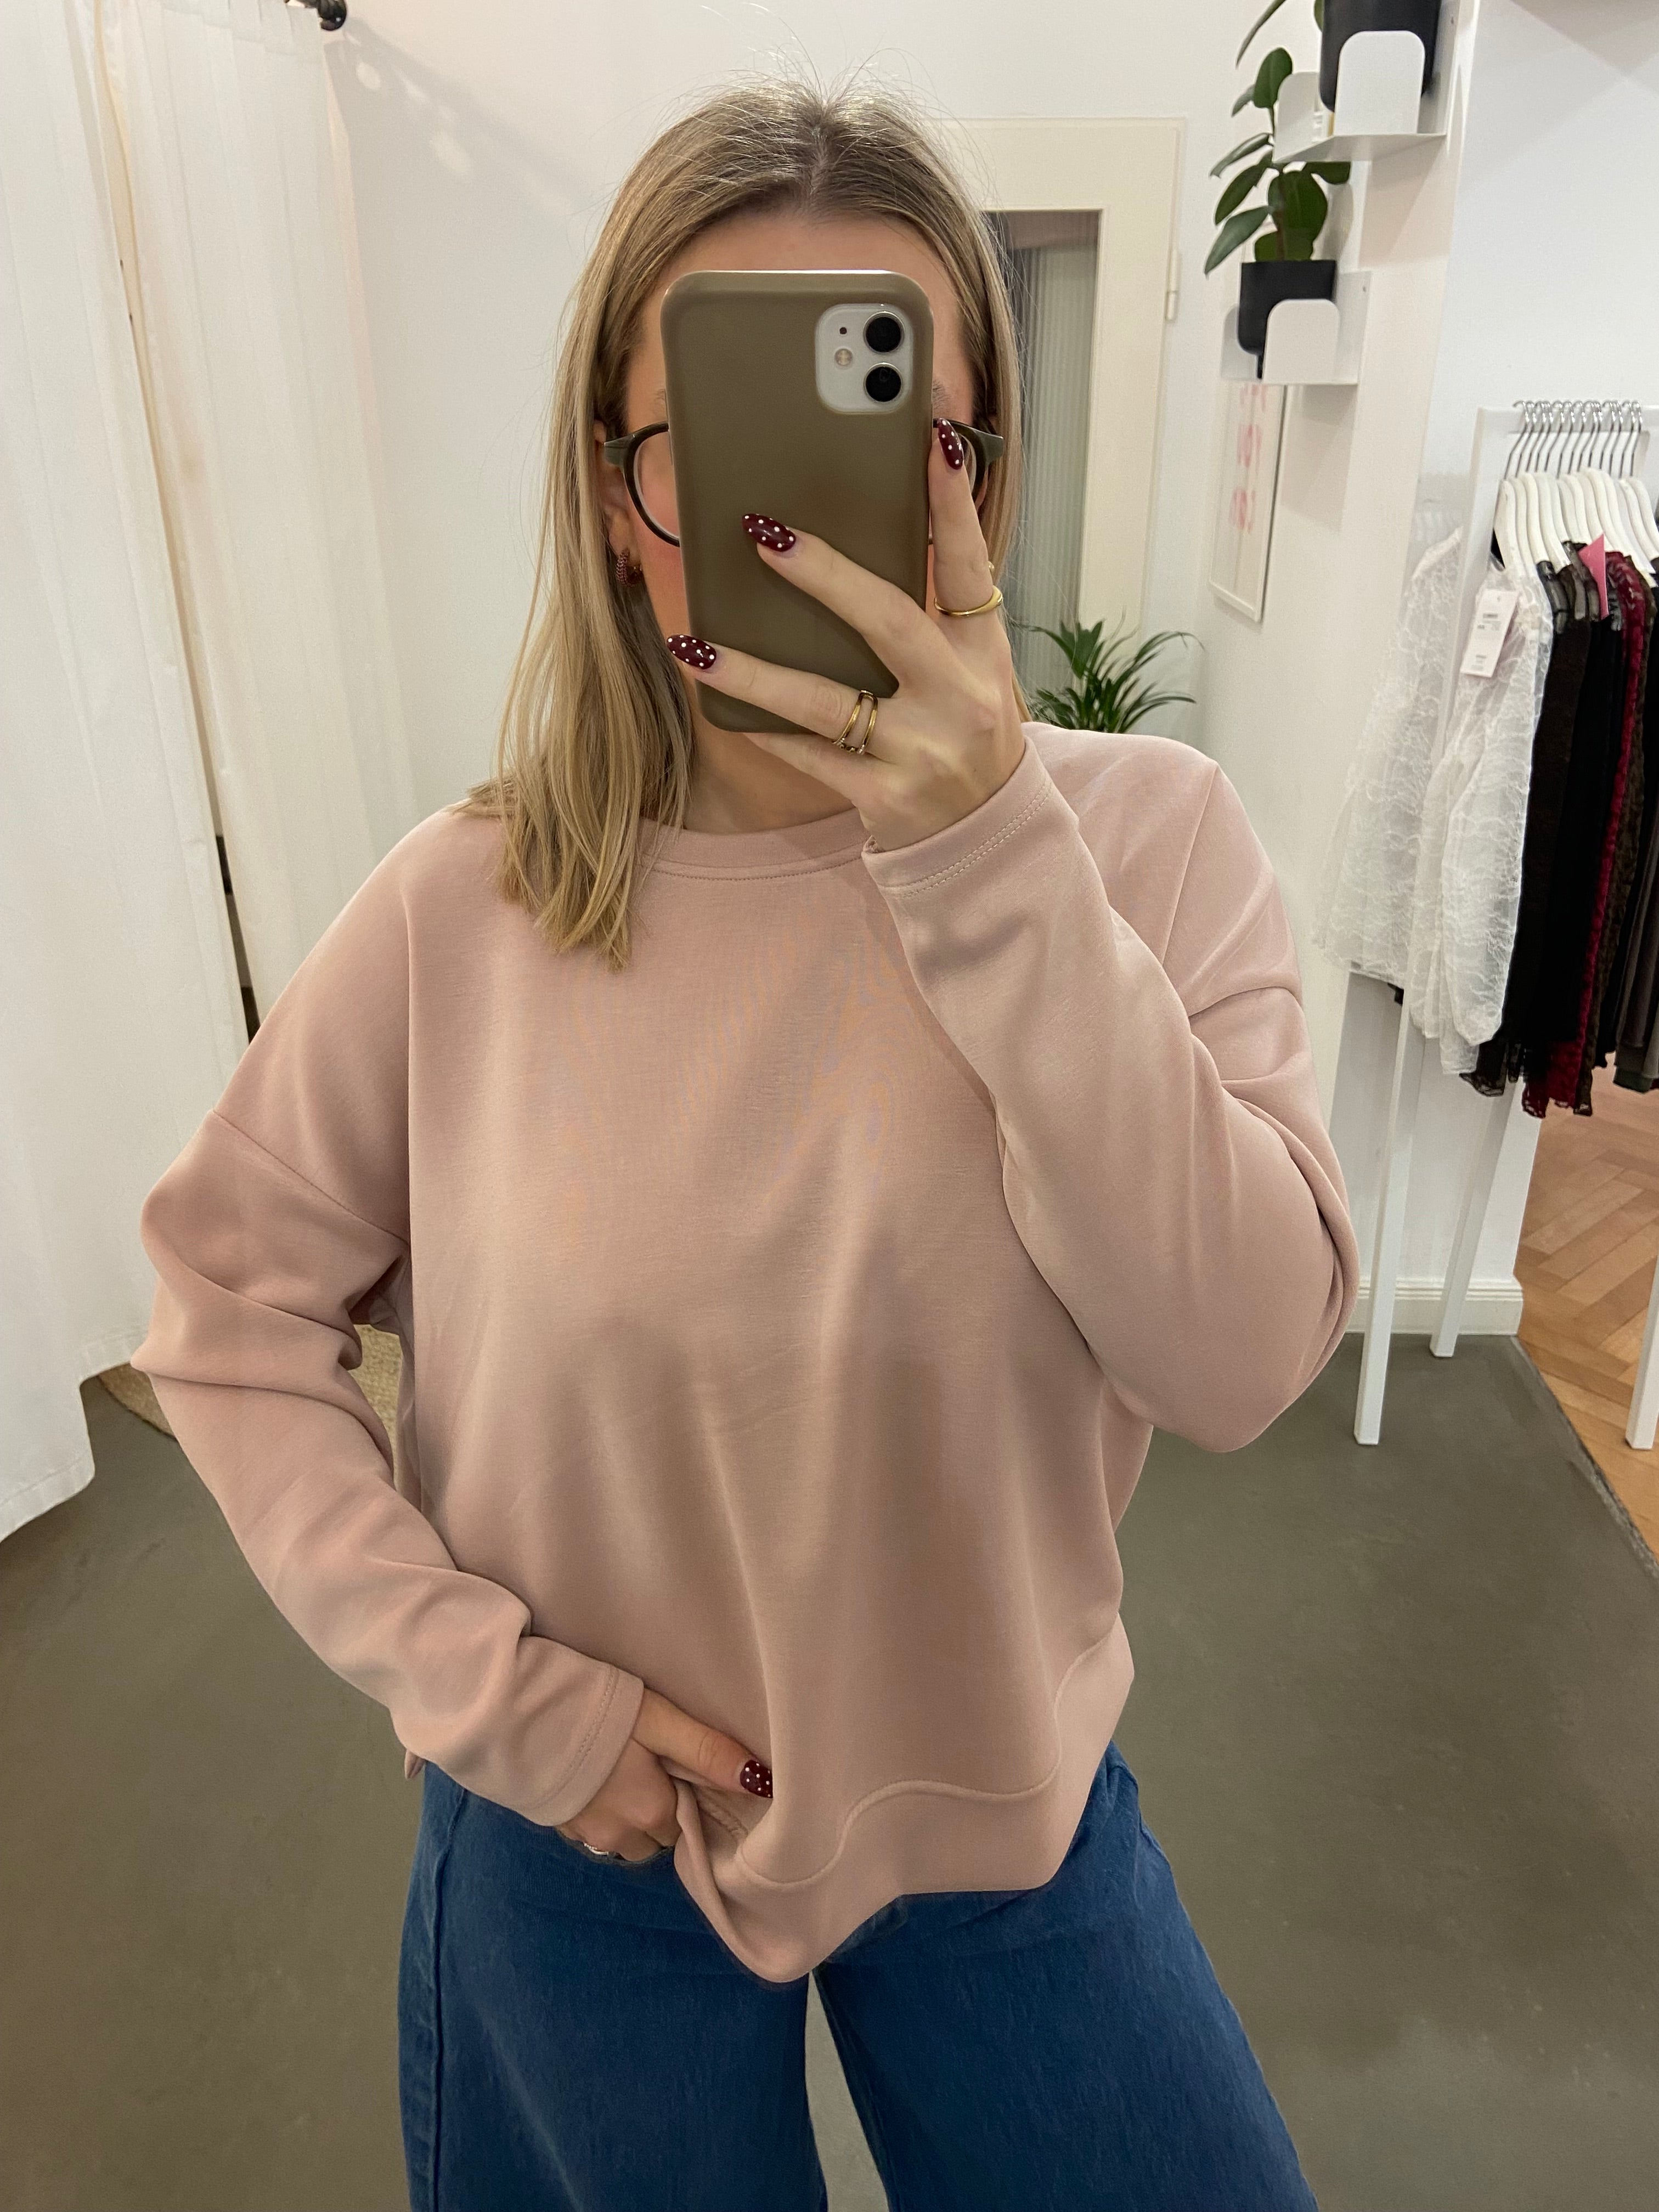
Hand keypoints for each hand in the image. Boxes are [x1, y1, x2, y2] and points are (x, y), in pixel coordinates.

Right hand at [555, 1686, 771, 1862]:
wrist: (513, 1713)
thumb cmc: (594, 1710)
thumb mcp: (659, 1720)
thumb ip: (707, 1751)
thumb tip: (760, 1782)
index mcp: (651, 1811)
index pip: (685, 1825)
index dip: (684, 1798)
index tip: (677, 1772)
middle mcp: (620, 1835)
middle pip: (655, 1838)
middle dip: (658, 1813)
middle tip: (650, 1769)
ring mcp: (584, 1835)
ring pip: (623, 1842)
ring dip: (629, 1820)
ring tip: (620, 1775)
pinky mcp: (555, 1826)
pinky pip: (591, 1834)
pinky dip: (598, 1815)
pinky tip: (592, 1782)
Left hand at [665, 417, 1026, 852]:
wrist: (984, 838)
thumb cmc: (965, 735)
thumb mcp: (972, 672)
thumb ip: (932, 615)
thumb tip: (852, 545)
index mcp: (984, 655)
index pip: (970, 567)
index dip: (953, 504)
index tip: (933, 439)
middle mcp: (959, 700)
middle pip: (889, 621)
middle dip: (825, 575)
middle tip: (765, 533)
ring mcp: (922, 752)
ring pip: (826, 701)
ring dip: (754, 671)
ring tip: (696, 644)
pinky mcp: (884, 797)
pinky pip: (809, 754)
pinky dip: (763, 727)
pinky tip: (718, 701)